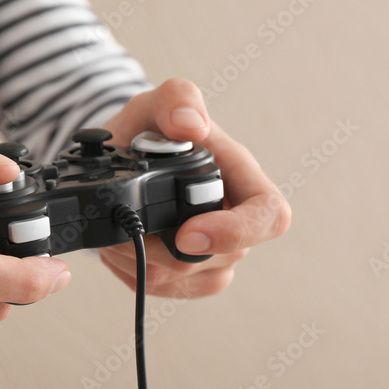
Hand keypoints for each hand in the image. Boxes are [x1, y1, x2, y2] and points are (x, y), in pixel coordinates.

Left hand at [99, 79, 290, 297]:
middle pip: (219, 256)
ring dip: (140, 257)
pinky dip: (130, 270)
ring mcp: (214, 255)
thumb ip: (177, 99)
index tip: (188, 232)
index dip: (236, 231)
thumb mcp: (156, 101)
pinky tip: (118, 243)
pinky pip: (162, 289)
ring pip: (184, 278)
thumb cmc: (149, 129)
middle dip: (164, 245)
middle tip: (124, 219)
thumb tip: (190, 126)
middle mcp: (235, 221)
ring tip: (116, 223)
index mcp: (243, 179)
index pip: (271, 216)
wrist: (120, 159)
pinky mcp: (186, 277)